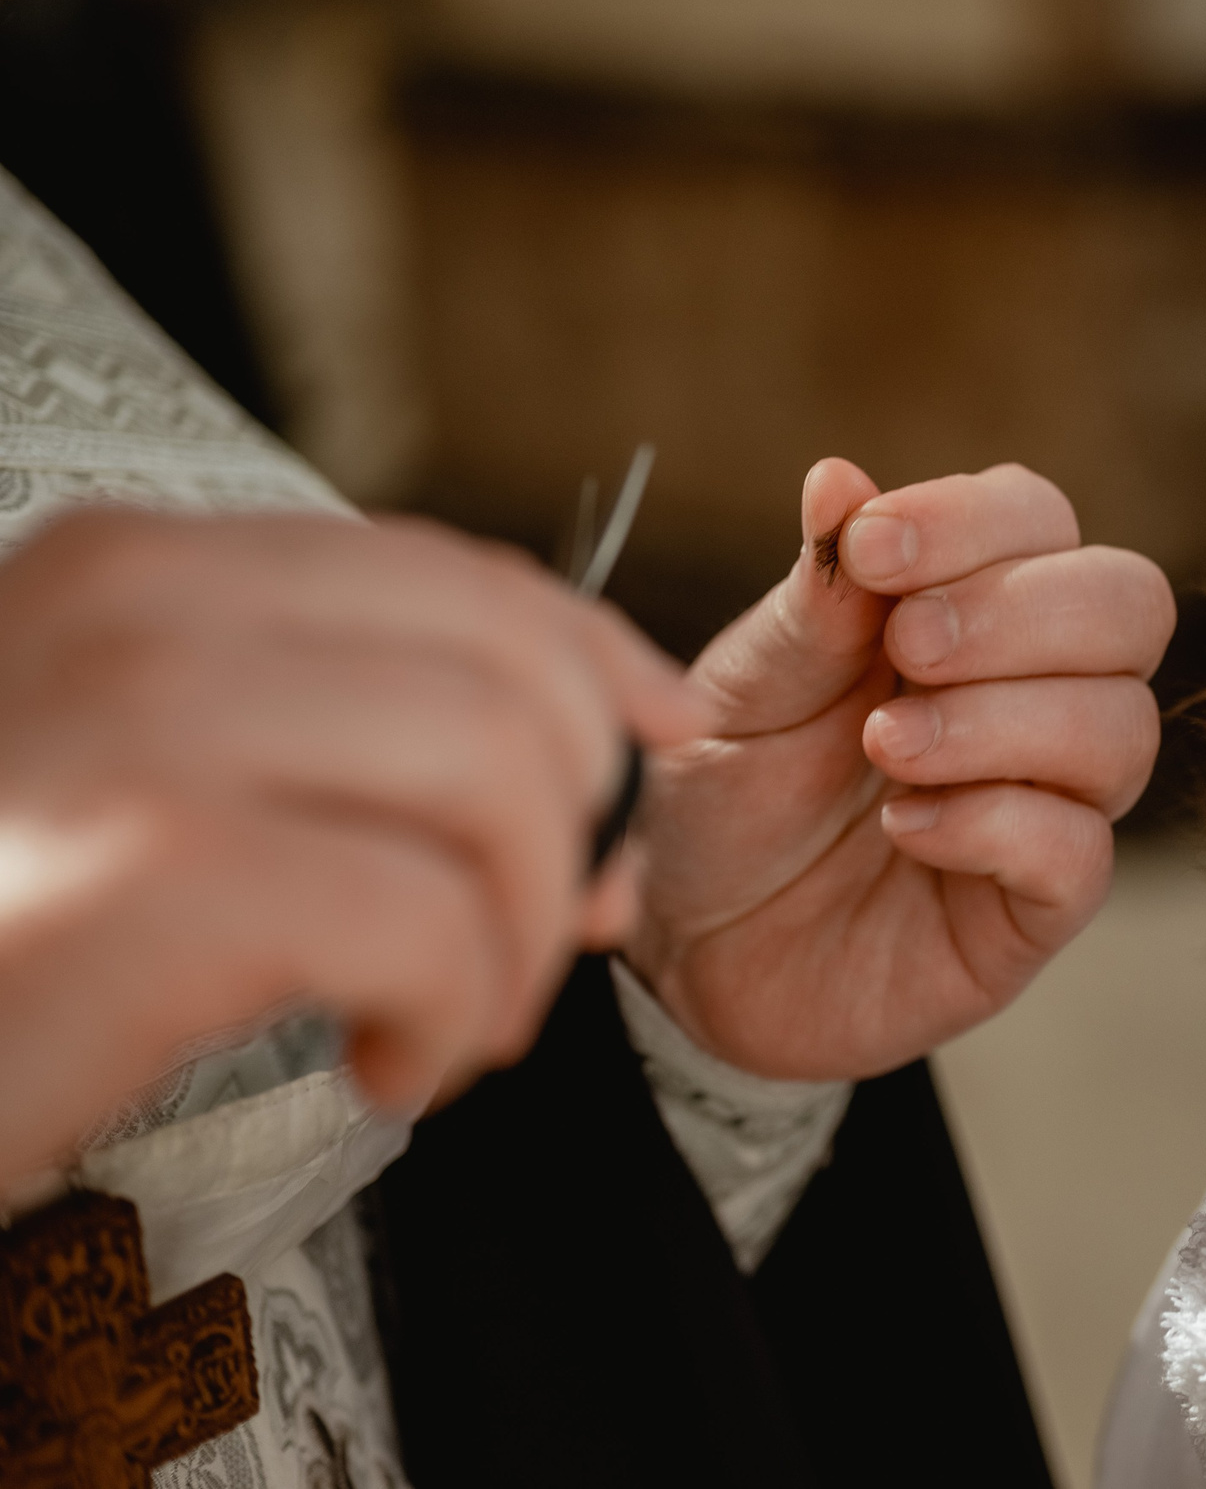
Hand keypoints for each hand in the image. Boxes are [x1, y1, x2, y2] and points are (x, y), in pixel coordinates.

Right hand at [0, 509, 707, 1188]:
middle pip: (510, 672)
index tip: (642, 774)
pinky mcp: (142, 881)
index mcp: (139, 566)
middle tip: (539, 945)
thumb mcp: (137, 769)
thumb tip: (593, 751)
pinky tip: (387, 1069)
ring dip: (520, 933)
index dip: (597, 675)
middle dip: (579, 819)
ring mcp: (133, 733)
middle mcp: (134, 609)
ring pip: (498, 784)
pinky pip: (426, 922)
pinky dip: (451, 1013)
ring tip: (453, 1022)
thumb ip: (326, 723)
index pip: (461, 574)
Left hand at [626, 459, 1174, 1079]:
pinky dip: (996, 824)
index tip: (872, 551)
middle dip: (1021, 614)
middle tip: (907, 650)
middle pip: (1131, 605)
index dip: (976, 521)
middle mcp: (1034, 692)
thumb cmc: (724, 797)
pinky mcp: (1034, 909)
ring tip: (885, 747)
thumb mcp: (743, 688)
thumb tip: (841, 479)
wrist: (682, 949)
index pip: (1041, 520)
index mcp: (968, 607)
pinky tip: (906, 824)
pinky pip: (1080, 853)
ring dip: (1001, 721)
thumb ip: (812, 604)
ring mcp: (1047, 802)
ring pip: (1121, 727)